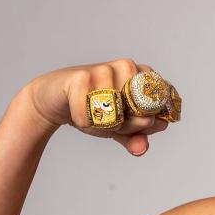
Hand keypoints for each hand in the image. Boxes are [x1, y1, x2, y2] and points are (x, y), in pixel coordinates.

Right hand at [23, 58, 172, 154]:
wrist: (56, 101)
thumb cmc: (95, 110)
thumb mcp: (119, 128)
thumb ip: (135, 138)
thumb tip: (142, 148)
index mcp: (144, 77)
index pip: (158, 108)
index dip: (144, 124)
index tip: (128, 124)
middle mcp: (128, 67)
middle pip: (141, 110)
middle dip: (126, 126)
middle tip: (109, 123)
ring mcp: (105, 68)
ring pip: (116, 112)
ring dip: (103, 125)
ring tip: (92, 117)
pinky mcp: (81, 75)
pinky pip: (91, 114)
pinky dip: (84, 122)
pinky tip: (78, 115)